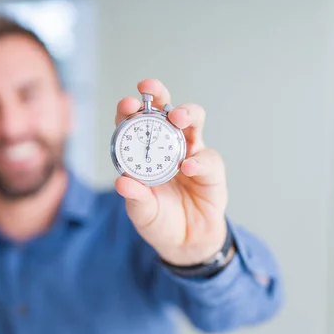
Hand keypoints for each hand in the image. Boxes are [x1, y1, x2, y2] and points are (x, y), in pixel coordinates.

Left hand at [114, 79, 233, 265]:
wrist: (187, 244)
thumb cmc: (161, 222)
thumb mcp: (142, 213)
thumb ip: (135, 198)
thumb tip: (122, 181)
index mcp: (144, 153)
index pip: (135, 124)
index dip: (130, 110)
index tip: (128, 103)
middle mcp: (168, 147)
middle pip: (166, 111)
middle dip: (159, 95)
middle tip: (151, 89)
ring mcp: (192, 154)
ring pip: (193, 123)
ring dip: (186, 114)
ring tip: (178, 118)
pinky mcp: (211, 170)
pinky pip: (208, 159)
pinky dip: (199, 161)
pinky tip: (188, 168)